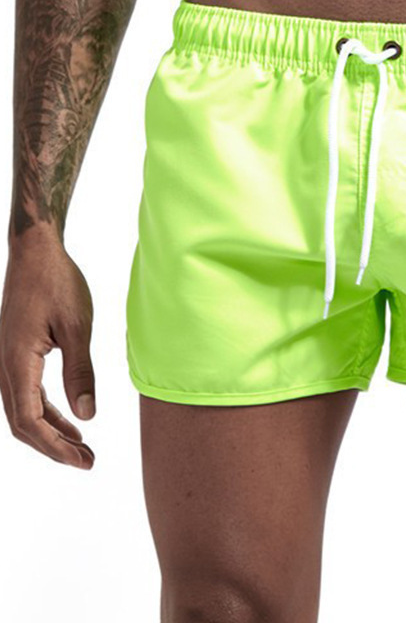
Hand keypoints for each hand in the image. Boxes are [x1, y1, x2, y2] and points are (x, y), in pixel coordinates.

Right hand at [0, 233, 95, 467]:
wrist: (35, 254)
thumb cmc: (57, 284)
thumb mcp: (78, 327)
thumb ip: (80, 372)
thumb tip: (88, 415)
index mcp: (16, 363)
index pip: (29, 421)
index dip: (55, 446)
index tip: (84, 459)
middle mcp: (3, 367)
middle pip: (22, 423)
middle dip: (54, 447)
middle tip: (88, 460)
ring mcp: (6, 361)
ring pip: (23, 411)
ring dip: (51, 431)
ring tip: (82, 446)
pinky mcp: (14, 354)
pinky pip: (26, 393)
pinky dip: (47, 411)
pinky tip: (70, 419)